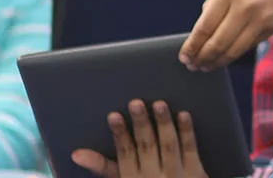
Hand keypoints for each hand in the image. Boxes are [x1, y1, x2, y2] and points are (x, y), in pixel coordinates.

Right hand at [72, 100, 207, 177]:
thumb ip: (103, 167)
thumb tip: (76, 153)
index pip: (125, 154)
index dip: (120, 135)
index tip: (114, 115)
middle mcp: (152, 176)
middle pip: (146, 147)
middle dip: (141, 125)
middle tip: (136, 102)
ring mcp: (176, 174)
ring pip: (168, 146)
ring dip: (163, 124)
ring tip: (159, 103)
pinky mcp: (196, 173)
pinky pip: (190, 149)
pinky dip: (187, 132)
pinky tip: (183, 114)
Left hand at [180, 0, 272, 71]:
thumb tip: (203, 21)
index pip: (204, 27)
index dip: (192, 46)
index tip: (184, 56)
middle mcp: (244, 7)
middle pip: (216, 44)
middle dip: (201, 59)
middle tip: (192, 66)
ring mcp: (261, 20)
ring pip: (233, 51)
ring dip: (217, 62)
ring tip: (206, 66)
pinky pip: (249, 45)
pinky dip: (235, 53)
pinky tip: (226, 56)